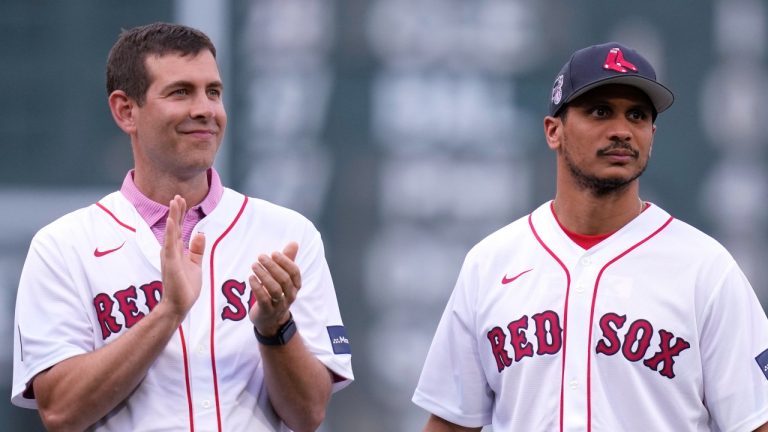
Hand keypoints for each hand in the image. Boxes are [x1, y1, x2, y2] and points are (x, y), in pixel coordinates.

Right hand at [160, 195, 205, 317]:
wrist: (179, 304)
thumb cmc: (185, 287)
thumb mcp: (195, 264)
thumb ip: (197, 250)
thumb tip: (200, 234)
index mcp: (176, 251)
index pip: (179, 229)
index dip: (180, 215)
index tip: (181, 201)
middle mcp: (171, 251)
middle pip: (174, 227)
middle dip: (176, 211)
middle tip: (177, 196)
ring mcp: (169, 256)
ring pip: (171, 232)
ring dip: (173, 216)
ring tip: (174, 202)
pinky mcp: (170, 263)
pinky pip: (170, 245)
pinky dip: (170, 232)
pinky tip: (171, 221)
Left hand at [249, 242, 301, 335]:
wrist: (271, 321)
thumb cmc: (277, 294)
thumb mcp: (283, 277)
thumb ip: (288, 260)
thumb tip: (294, 243)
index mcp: (295, 286)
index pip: (294, 272)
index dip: (285, 261)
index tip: (273, 253)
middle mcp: (290, 296)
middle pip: (284, 279)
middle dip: (272, 266)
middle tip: (260, 257)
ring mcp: (279, 305)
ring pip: (275, 289)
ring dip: (264, 276)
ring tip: (254, 266)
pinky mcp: (267, 311)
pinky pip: (263, 299)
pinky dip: (257, 287)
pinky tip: (251, 278)